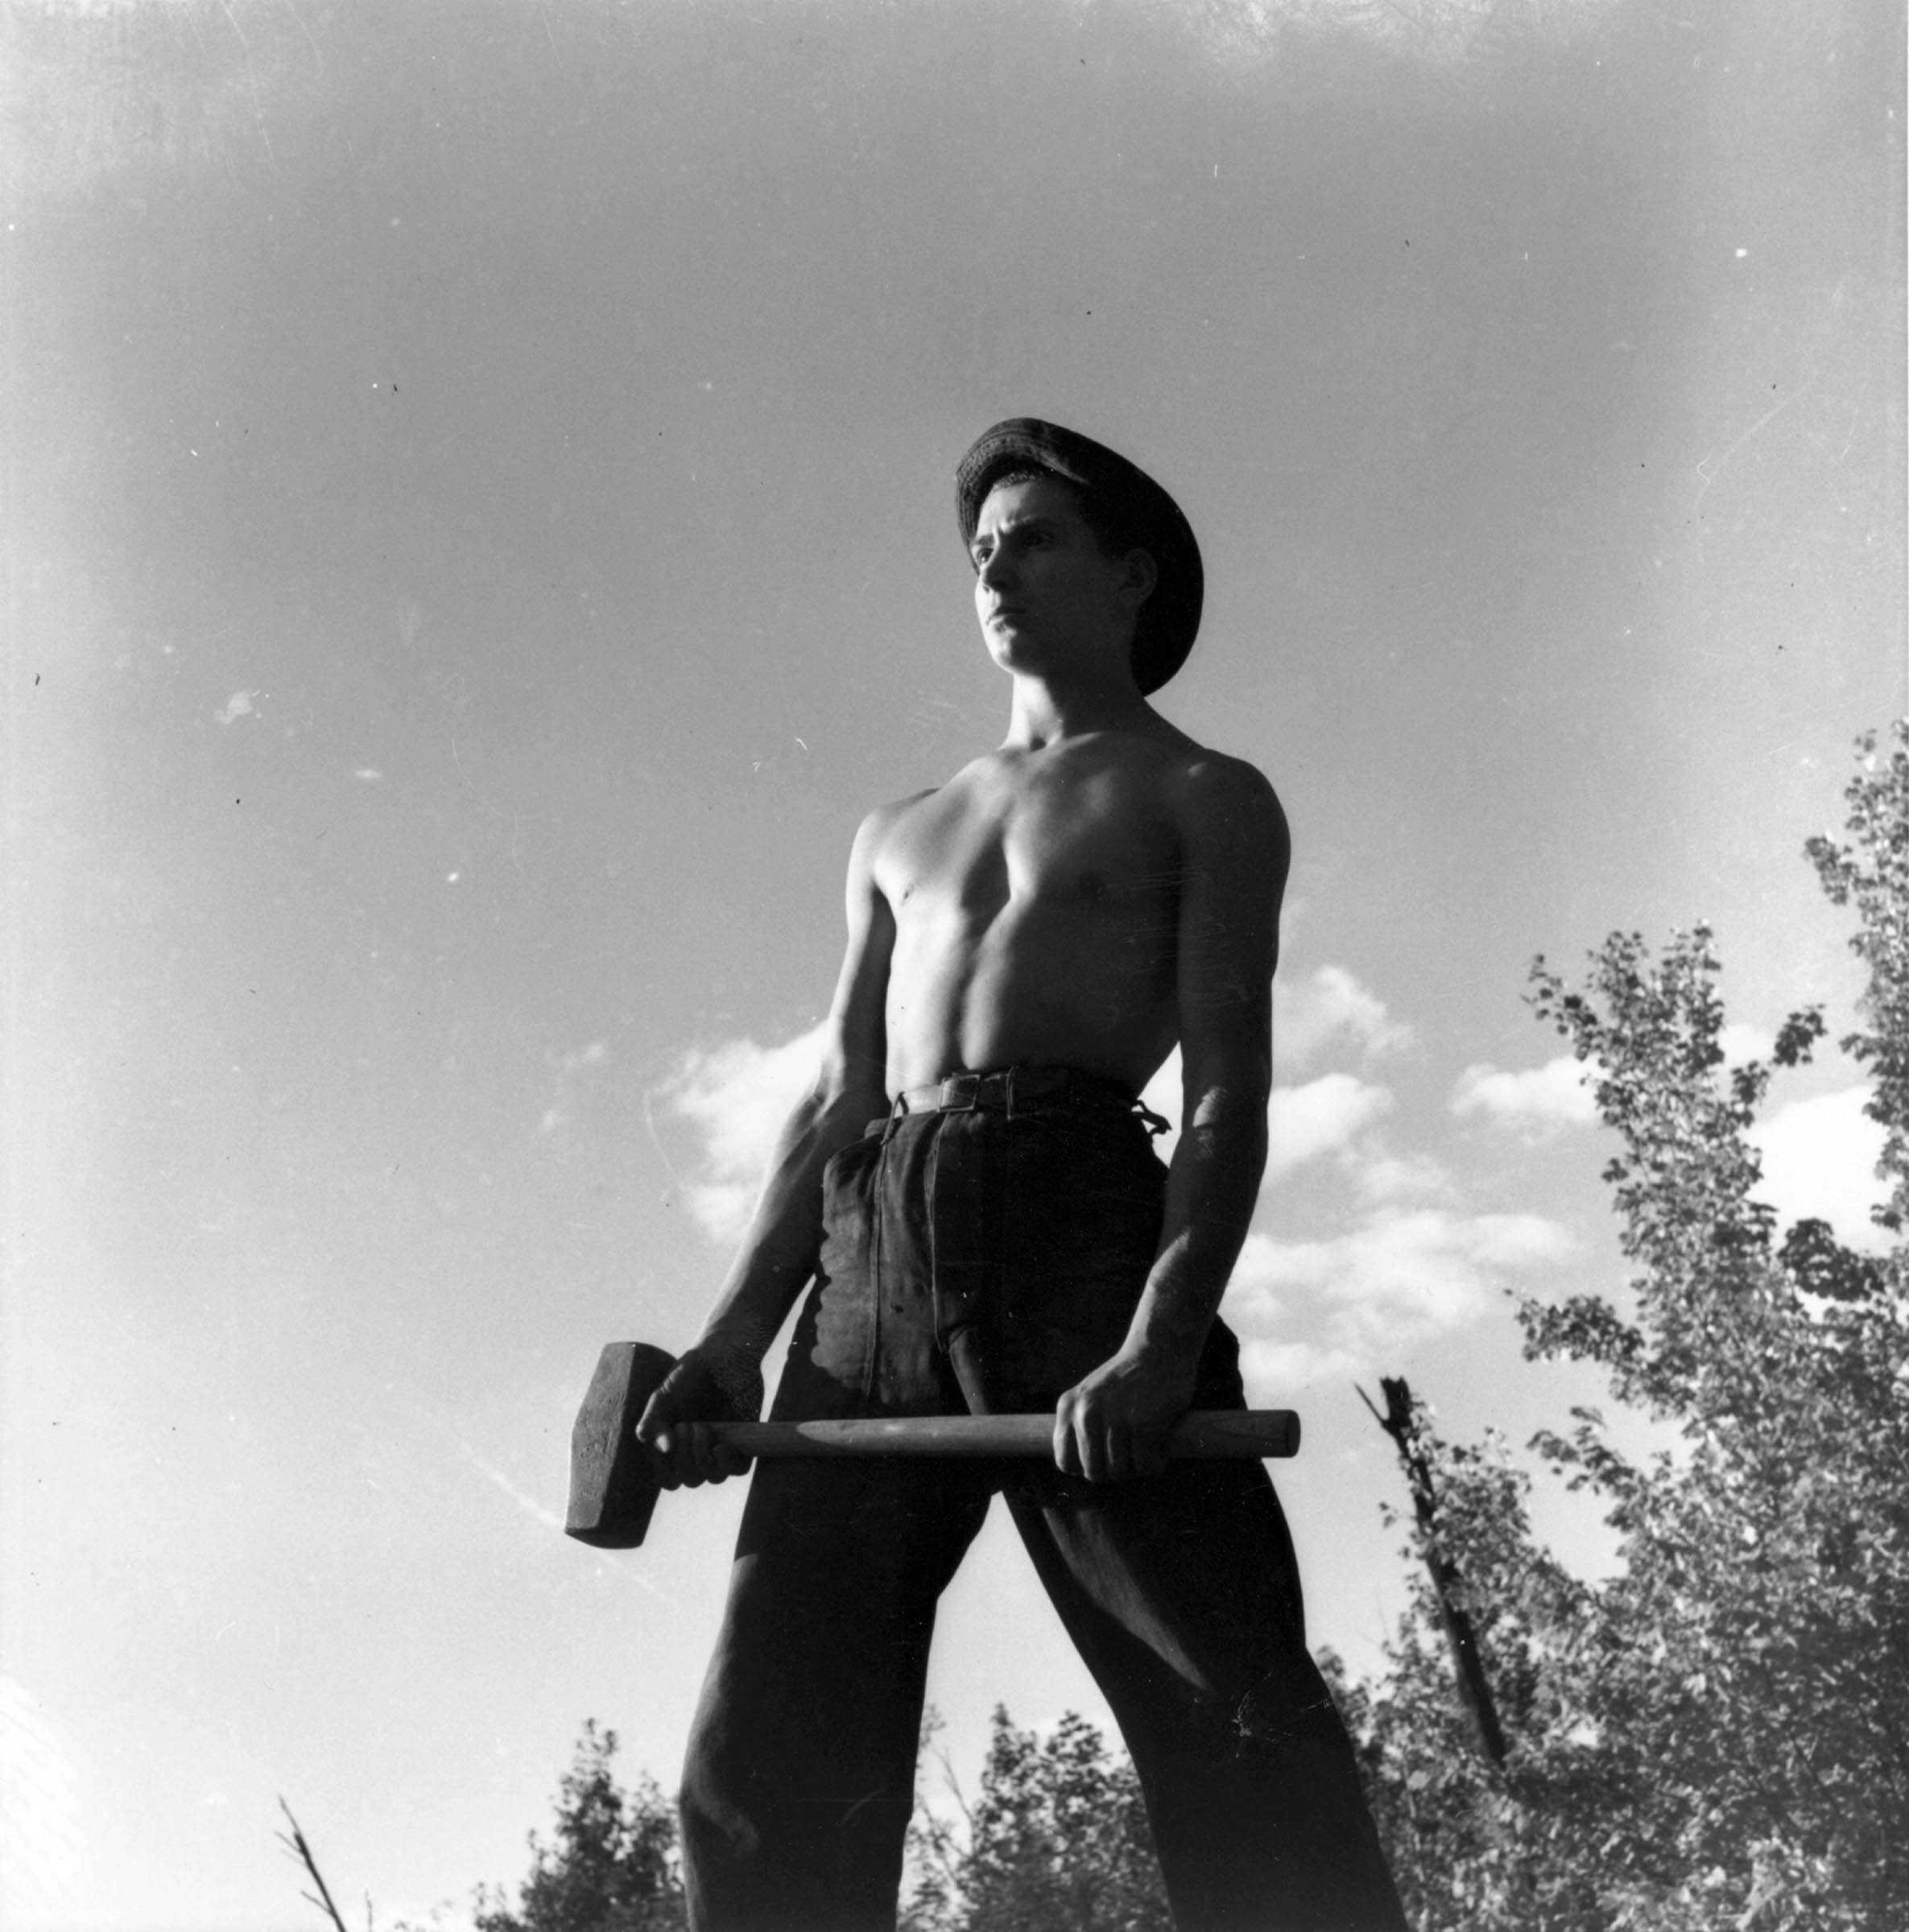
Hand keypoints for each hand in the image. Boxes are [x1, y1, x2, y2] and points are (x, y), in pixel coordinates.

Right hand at [633, 1341, 764, 1490]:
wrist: (722, 1355)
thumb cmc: (688, 1375)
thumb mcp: (662, 1397)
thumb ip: (653, 1422)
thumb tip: (664, 1449)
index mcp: (673, 1447)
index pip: (668, 1479)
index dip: (668, 1468)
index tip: (671, 1437)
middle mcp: (696, 1452)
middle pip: (690, 1480)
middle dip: (687, 1457)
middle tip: (689, 1425)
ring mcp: (719, 1448)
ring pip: (714, 1477)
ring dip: (706, 1459)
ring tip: (703, 1428)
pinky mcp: (742, 1442)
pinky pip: (738, 1469)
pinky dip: (729, 1462)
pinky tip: (722, 1446)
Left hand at [1053, 1345, 1197, 1482]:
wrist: (1158, 1347)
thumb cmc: (1128, 1376)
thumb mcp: (1090, 1394)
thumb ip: (1080, 1424)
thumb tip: (1080, 1468)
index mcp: (1069, 1406)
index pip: (1064, 1461)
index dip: (1085, 1468)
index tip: (1104, 1461)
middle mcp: (1087, 1414)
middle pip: (1094, 1473)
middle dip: (1114, 1472)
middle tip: (1130, 1456)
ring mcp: (1115, 1419)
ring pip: (1121, 1472)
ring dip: (1137, 1468)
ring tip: (1146, 1449)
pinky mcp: (1144, 1424)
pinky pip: (1146, 1466)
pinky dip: (1155, 1464)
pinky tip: (1160, 1448)